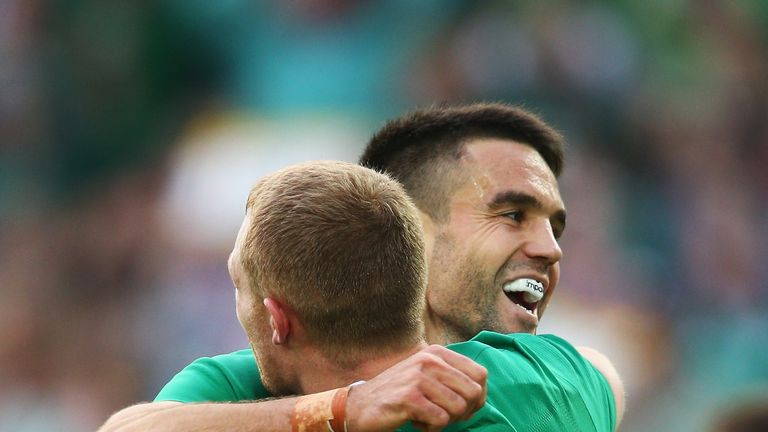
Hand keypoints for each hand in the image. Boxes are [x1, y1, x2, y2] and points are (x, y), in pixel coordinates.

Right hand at [345, 345, 486, 431]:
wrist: (360, 405)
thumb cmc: (399, 392)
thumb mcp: (426, 373)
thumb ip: (451, 375)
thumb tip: (481, 393)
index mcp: (437, 353)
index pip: (480, 374)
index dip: (478, 397)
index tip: (464, 408)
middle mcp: (430, 360)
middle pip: (473, 392)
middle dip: (464, 412)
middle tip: (444, 416)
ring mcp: (419, 377)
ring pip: (459, 408)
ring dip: (446, 421)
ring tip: (427, 417)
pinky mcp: (409, 397)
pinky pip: (441, 420)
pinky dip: (431, 428)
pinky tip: (416, 422)